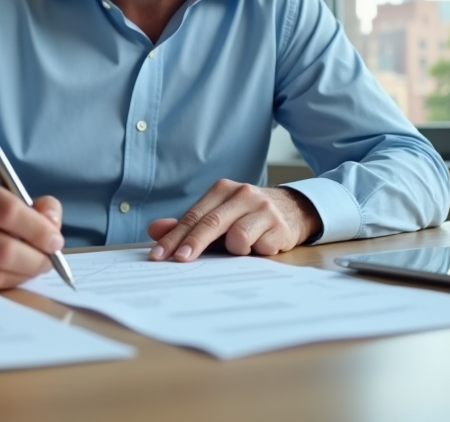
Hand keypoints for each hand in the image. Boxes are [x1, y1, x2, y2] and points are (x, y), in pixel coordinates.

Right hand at [0, 177, 64, 288]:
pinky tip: (13, 273)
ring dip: (23, 275)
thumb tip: (52, 225)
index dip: (38, 230)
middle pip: (2, 250)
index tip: (55, 241)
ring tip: (33, 267)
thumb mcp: (14, 197)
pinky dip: (7, 283)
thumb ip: (42, 207)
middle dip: (35, 260)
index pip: (8, 211)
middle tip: (49, 260)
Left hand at [147, 180, 321, 261]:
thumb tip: (155, 230)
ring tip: (243, 247)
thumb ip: (188, 224)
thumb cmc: (248, 217)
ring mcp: (263, 209)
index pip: (193, 216)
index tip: (159, 255)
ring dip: (235, 249)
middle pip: (211, 223)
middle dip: (193, 244)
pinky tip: (262, 245)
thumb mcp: (219, 216)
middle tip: (179, 260)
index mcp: (223, 190)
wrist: (294, 210)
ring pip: (237, 237)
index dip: (174, 237)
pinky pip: (259, 248)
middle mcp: (243, 194)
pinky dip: (256, 252)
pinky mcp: (280, 226)